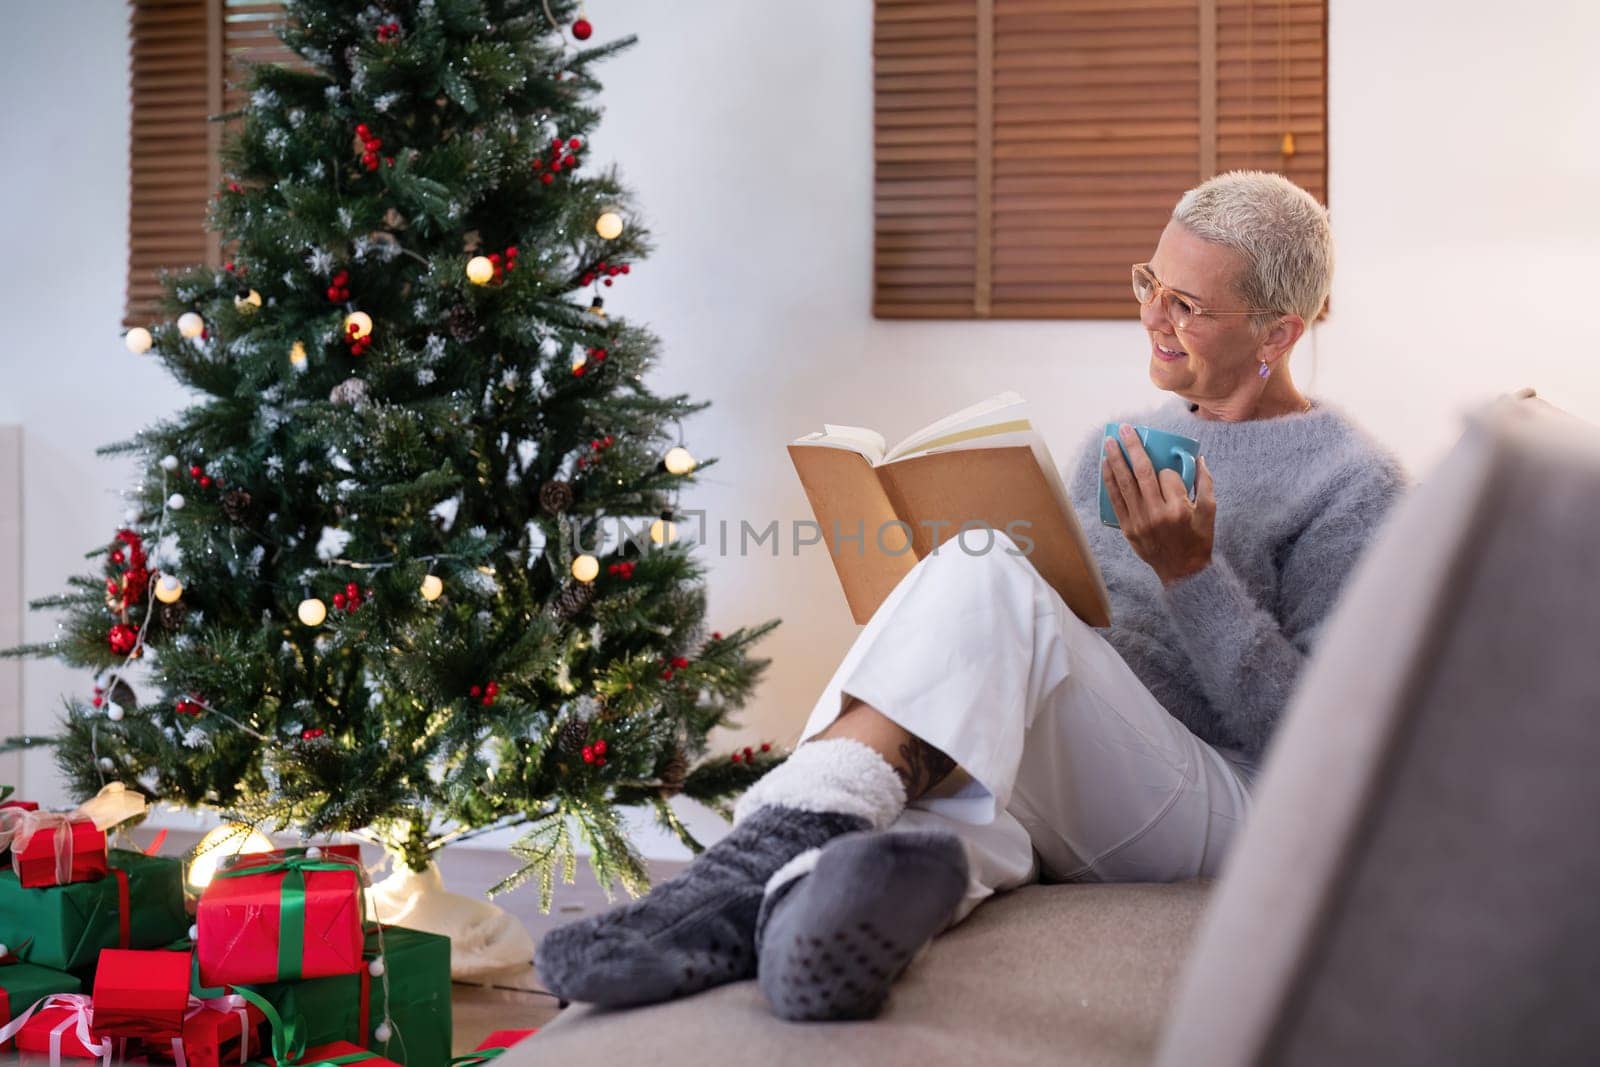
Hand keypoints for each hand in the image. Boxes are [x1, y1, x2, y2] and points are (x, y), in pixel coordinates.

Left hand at [1102, 424, 1215, 585]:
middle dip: (1132, 448)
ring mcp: (1140, 521)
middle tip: (1125, 429)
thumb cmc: (1198, 541)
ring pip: (1125, 484)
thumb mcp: (1210, 513)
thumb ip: (1206, 484)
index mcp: (1179, 508)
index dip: (1169, 471)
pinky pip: (1116, 500)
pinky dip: (1109, 482)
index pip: (1167, 476)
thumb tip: (1199, 458)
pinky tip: (1106, 466)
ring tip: (1109, 442)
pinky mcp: (1128, 529)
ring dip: (1115, 460)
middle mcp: (1157, 513)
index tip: (1171, 475)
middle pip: (1142, 472)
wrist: (1183, 573)